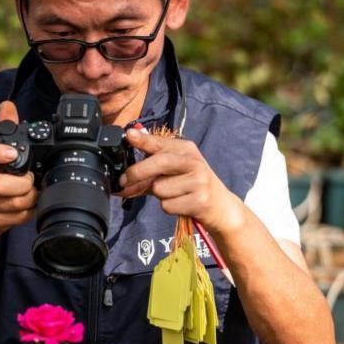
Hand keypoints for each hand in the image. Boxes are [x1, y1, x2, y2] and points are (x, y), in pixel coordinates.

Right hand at [0, 101, 37, 233]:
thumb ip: (4, 127)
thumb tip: (7, 106)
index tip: (12, 153)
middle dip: (22, 184)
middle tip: (30, 179)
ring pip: (11, 203)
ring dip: (29, 198)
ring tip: (33, 191)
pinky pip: (16, 217)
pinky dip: (28, 212)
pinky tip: (29, 205)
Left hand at [119, 128, 244, 236]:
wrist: (221, 207)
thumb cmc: (192, 187)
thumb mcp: (173, 174)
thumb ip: (148, 174)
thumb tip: (122, 182)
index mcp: (186, 149)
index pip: (160, 143)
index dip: (143, 140)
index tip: (128, 135)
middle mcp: (194, 162)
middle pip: (158, 163)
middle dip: (137, 173)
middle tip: (124, 181)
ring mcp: (198, 181)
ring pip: (159, 188)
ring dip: (159, 196)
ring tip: (175, 195)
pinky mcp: (199, 200)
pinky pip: (167, 205)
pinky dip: (168, 207)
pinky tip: (181, 204)